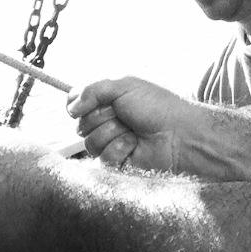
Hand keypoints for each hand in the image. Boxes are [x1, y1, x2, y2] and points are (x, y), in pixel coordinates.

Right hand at [67, 76, 187, 170]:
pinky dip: (119, 149)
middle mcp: (106, 124)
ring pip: (90, 143)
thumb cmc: (158, 108)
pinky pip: (102, 159)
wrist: (180, 134)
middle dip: (102, 117)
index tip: (88, 102)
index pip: (75, 105)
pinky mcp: (116, 164)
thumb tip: (70, 107)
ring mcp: (110, 145)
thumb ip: (92, 90)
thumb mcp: (124, 86)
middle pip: (80, 124)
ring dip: (112, 134)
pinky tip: (134, 146)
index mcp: (107, 103)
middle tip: (124, 115)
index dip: (78, 104)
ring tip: (133, 132)